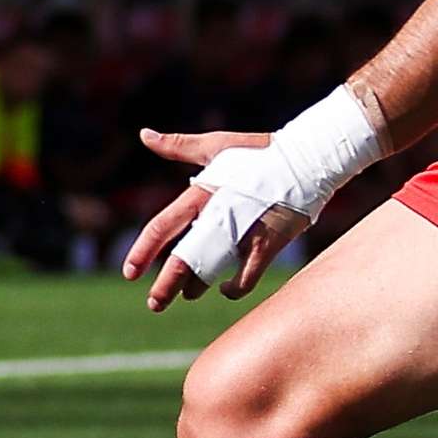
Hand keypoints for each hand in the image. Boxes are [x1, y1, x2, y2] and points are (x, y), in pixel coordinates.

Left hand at [121, 127, 306, 309]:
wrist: (307, 159)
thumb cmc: (259, 150)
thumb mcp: (216, 145)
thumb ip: (178, 146)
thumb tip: (144, 134)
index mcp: (203, 191)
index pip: (164, 225)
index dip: (143, 250)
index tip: (129, 272)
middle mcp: (219, 215)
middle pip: (184, 259)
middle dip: (166, 285)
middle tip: (153, 303)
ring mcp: (245, 232)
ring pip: (212, 272)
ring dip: (195, 287)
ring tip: (185, 295)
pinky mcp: (268, 245)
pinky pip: (246, 278)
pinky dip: (234, 288)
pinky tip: (226, 290)